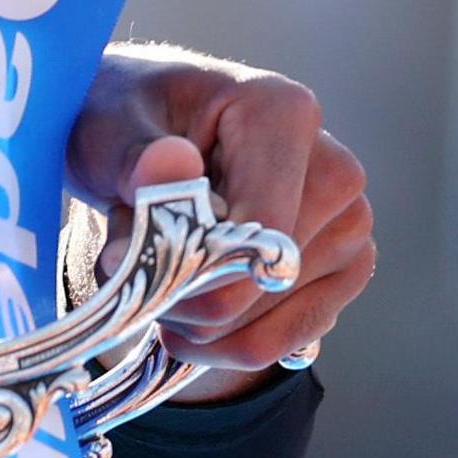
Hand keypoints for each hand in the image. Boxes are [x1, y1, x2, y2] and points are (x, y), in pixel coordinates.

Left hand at [68, 48, 375, 402]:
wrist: (142, 140)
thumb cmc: (125, 125)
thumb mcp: (107, 129)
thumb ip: (133, 156)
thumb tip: (168, 168)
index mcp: (286, 113)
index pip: (262, 228)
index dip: (191, 267)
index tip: (122, 260)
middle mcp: (337, 170)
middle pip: (262, 284)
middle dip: (179, 293)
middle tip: (127, 260)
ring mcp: (350, 226)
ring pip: (265, 324)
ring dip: (191, 321)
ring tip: (157, 270)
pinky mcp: (343, 272)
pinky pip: (284, 342)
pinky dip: (220, 344)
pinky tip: (184, 314)